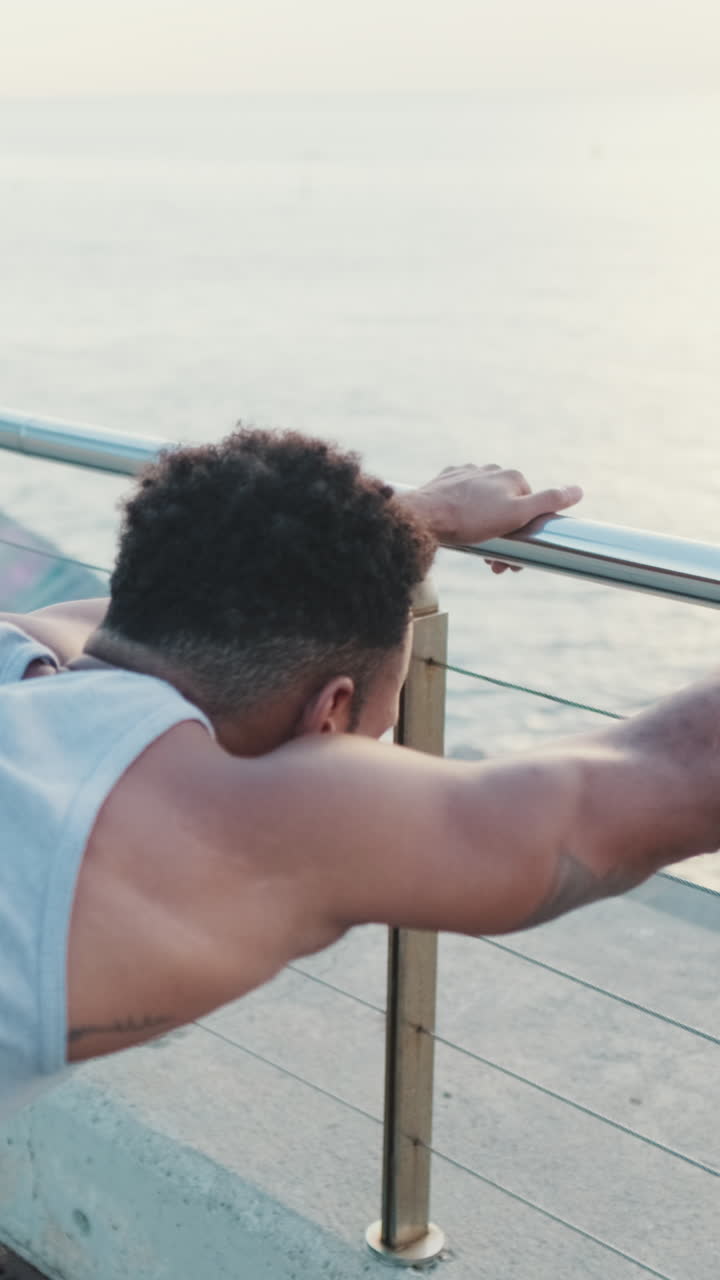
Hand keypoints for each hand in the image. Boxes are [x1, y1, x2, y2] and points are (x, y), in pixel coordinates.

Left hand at [403, 464, 582, 546]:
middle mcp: (490, 470)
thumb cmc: (470, 519)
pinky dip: (465, 519)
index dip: (525, 535)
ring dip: (486, 531)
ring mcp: (466, 474)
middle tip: (495, 563)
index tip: (515, 560)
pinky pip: (463, 503)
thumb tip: (578, 490)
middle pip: (507, 508)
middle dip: (506, 537)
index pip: (530, 508)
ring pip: (484, 507)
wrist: (423, 517)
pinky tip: (460, 532)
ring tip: (479, 552)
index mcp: (511, 476)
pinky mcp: (446, 482)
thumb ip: (548, 502)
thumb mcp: (516, 514)